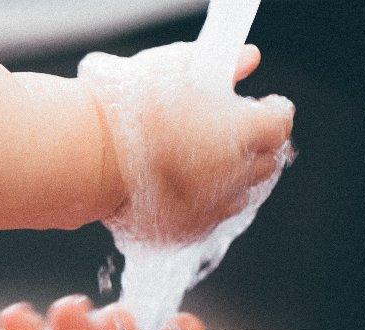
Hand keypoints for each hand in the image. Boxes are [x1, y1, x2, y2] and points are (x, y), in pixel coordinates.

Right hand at [79, 43, 294, 240]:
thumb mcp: (175, 68)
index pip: (280, 121)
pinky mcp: (183, 232)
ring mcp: (210, 208)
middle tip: (225, 129)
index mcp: (243, 130)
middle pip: (266, 160)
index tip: (258, 104)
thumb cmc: (127, 107)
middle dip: (254, 145)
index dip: (270, 110)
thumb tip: (246, 61)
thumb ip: (221, 65)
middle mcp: (236, 174)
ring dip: (230, 176)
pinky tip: (177, 184)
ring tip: (200, 159)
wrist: (84, 155)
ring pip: (239, 194)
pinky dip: (201, 202)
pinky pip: (206, 217)